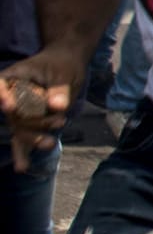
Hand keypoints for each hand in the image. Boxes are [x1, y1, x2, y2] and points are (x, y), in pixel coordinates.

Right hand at [0, 52, 83, 171]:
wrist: (66, 67)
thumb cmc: (63, 66)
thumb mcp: (64, 74)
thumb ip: (60, 90)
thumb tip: (57, 106)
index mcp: (13, 78)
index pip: (0, 86)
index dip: (3, 96)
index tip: (9, 106)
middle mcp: (10, 97)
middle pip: (15, 114)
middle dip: (36, 121)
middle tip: (61, 120)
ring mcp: (17, 113)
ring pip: (20, 129)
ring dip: (35, 138)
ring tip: (51, 143)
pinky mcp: (27, 125)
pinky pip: (21, 140)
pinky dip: (22, 153)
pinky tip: (22, 168)